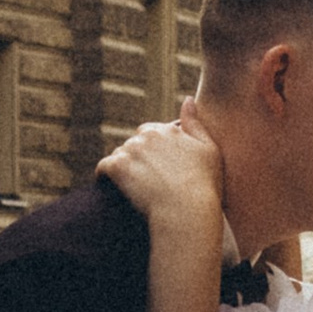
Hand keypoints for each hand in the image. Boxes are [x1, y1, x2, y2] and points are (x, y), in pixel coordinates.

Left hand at [98, 114, 224, 242]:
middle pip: (133, 143)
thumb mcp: (209, 150)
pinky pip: (103, 167)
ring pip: (119, 155)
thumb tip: (187, 99)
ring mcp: (130, 150)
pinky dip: (104, 176)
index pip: (150, 133)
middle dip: (136, 158)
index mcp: (166, 129)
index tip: (157, 168)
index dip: (153, 151)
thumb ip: (195, 123)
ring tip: (132, 188)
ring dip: (122, 167)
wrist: (187, 212)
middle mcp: (146, 135)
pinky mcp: (117, 167)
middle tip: (144, 180)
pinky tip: (110, 187)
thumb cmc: (204, 185)